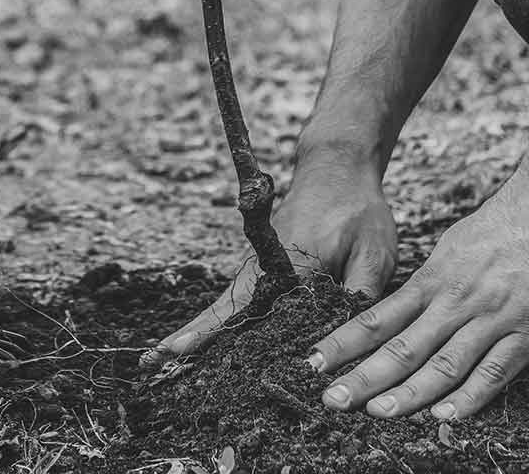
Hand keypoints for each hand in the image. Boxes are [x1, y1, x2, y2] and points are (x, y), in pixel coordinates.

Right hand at [143, 150, 397, 366]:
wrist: (338, 167)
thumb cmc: (359, 210)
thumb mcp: (374, 254)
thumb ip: (360, 297)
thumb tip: (345, 344)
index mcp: (290, 263)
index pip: (249, 307)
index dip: (215, 331)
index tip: (180, 350)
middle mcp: (265, 265)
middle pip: (223, 307)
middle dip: (190, 335)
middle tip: (153, 361)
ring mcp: (259, 265)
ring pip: (226, 304)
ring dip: (199, 330)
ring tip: (163, 359)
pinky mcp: (262, 267)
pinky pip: (236, 299)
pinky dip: (217, 321)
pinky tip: (203, 344)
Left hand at [308, 174, 528, 420]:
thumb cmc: (508, 221)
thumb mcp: (456, 246)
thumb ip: (432, 282)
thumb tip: (404, 307)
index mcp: (435, 277)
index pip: (379, 317)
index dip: (345, 342)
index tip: (314, 362)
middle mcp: (457, 298)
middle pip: (403, 345)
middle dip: (364, 376)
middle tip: (331, 400)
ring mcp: (493, 315)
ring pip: (444, 362)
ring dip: (409, 392)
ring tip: (377, 414)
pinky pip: (495, 370)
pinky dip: (469, 396)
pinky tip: (446, 416)